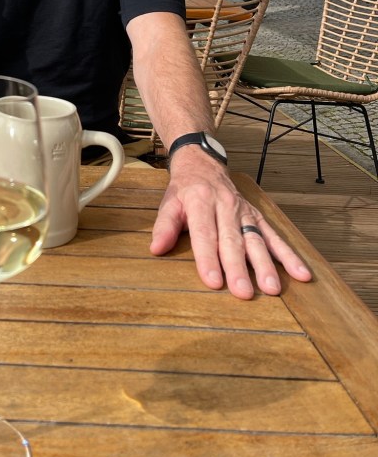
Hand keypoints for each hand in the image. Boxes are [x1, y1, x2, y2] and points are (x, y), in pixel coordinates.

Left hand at [149, 152, 311, 298]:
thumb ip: (164, 226)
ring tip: (272, 288)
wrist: (203, 163)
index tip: (213, 282)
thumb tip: (156, 249)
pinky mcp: (257, 217)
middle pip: (232, 241)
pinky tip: (301, 274)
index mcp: (200, 202)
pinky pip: (274, 237)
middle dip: (238, 268)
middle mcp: (226, 206)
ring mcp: (244, 212)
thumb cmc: (185, 190)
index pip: (205, 234)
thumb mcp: (168, 203)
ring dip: (265, 265)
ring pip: (256, 240)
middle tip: (243, 292)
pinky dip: (288, 256)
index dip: (208, 259)